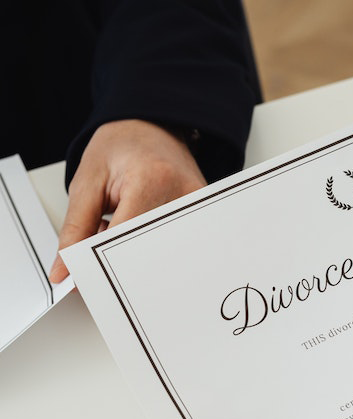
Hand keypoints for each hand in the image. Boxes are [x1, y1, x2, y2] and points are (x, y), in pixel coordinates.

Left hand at [49, 119, 205, 282]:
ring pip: (163, 252)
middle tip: (100, 246)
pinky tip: (144, 228)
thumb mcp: (87, 182)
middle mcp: (183, 194)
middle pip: (148, 252)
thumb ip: (75, 229)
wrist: (151, 126)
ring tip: (124, 225)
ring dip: (137, 251)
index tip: (83, 276)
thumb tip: (65, 270)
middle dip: (119, 260)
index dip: (98, 262)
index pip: (123, 240)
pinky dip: (152, 244)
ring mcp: (198, 206)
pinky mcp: (204, 213)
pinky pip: (175, 242)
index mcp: (152, 180)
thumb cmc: (122, 146)